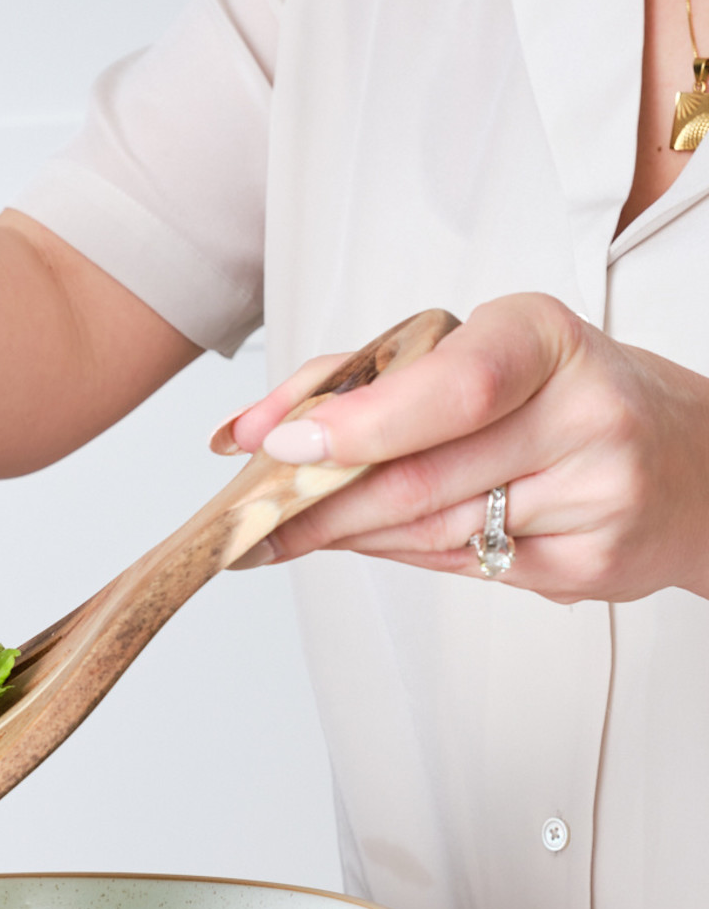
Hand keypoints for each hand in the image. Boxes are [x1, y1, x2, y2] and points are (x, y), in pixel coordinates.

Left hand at [214, 293, 708, 603]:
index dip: (359, 424)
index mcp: (547, 339)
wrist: (694, 464)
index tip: (281, 446)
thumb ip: (364, 378)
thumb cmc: (564, 396)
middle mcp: (585, 414)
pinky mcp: (591, 565)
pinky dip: (408, 555)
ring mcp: (595, 498)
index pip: (452, 387)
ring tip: (290, 532)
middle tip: (249, 522)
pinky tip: (378, 542)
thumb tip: (246, 430)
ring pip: (434, 532)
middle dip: (319, 506)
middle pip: (422, 480)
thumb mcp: (482, 351)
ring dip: (348, 536)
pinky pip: (467, 568)